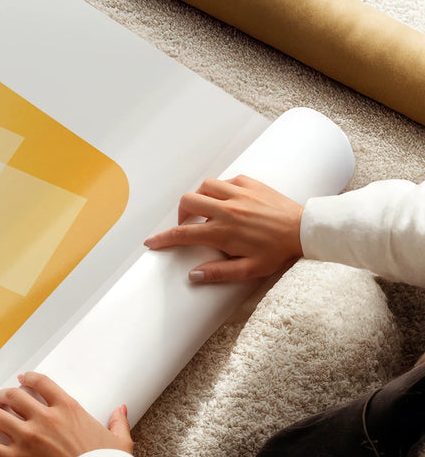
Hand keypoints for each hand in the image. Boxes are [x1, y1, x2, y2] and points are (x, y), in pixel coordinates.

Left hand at [0, 372, 132, 456]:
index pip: (40, 384)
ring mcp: (27, 438)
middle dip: (4, 396)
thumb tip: (121, 409)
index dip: (27, 380)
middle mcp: (44, 418)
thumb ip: (117, 421)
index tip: (21, 380)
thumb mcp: (119, 440)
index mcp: (67, 409)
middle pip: (13, 397)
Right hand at [143, 174, 303, 282]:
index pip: (183, 234)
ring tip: (205, 210)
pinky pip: (226, 180)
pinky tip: (227, 200)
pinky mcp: (250, 183)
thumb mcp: (250, 270)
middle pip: (188, 202)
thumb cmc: (279, 252)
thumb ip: (219, 272)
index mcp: (223, 232)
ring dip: (199, 197)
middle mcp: (226, 209)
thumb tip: (193, 275)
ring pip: (204, 186)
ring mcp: (238, 194)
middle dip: (181, 213)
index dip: (163, 238)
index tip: (151, 242)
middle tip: (188, 225)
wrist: (305, 230)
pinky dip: (220, 189)